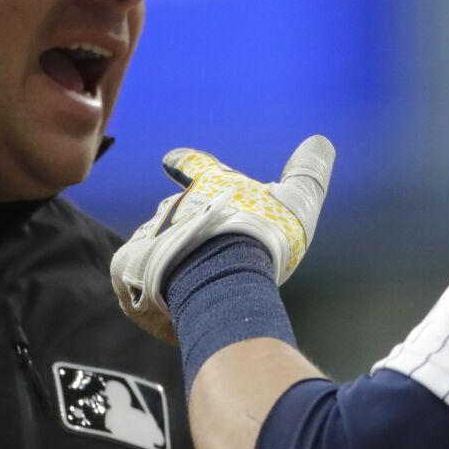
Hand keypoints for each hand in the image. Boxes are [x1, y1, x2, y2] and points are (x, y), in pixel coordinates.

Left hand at [111, 136, 334, 343]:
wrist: (225, 280)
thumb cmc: (263, 237)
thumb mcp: (298, 201)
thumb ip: (308, 172)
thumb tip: (321, 140)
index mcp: (210, 186)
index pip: (195, 165)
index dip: (185, 162)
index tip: (171, 160)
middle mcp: (175, 205)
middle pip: (177, 211)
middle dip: (186, 227)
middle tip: (205, 252)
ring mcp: (150, 234)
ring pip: (157, 244)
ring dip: (170, 259)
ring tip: (192, 287)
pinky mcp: (127, 267)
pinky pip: (134, 277)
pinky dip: (148, 290)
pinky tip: (170, 307)